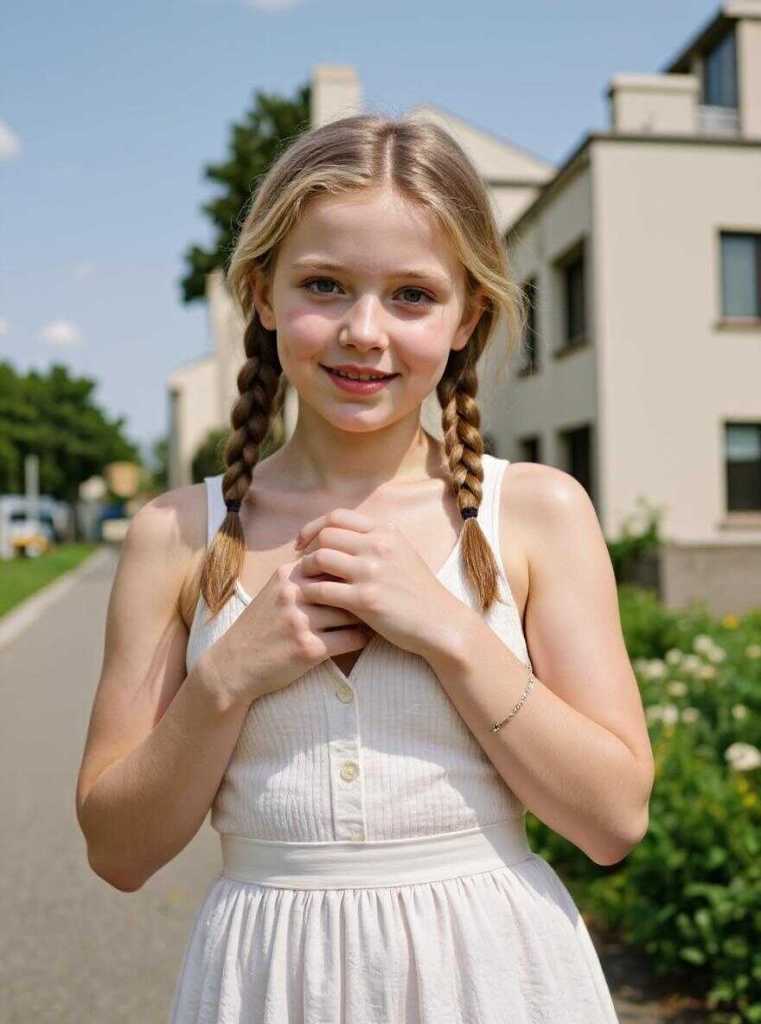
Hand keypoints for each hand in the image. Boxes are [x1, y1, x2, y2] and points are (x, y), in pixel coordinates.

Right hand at [204, 558, 371, 705]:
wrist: (234, 664)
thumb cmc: (261, 627)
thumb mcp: (275, 592)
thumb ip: (303, 576)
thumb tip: (342, 561)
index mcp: (287, 575)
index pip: (332, 561)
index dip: (351, 570)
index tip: (367, 577)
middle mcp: (294, 594)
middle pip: (345, 585)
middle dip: (363, 592)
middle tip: (381, 597)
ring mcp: (300, 621)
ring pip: (351, 612)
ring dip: (367, 617)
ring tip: (377, 617)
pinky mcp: (308, 648)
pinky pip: (350, 639)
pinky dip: (362, 638)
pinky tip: (364, 637)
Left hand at [294, 507, 460, 661]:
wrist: (440, 622)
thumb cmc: (418, 591)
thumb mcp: (402, 553)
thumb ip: (376, 541)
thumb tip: (342, 535)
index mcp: (386, 532)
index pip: (338, 516)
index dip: (314, 527)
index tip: (304, 543)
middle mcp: (379, 546)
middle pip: (326, 535)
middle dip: (309, 549)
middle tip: (304, 565)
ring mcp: (372, 572)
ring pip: (320, 558)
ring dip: (307, 570)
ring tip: (307, 581)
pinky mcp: (366, 599)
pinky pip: (323, 590)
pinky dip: (311, 592)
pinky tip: (312, 599)